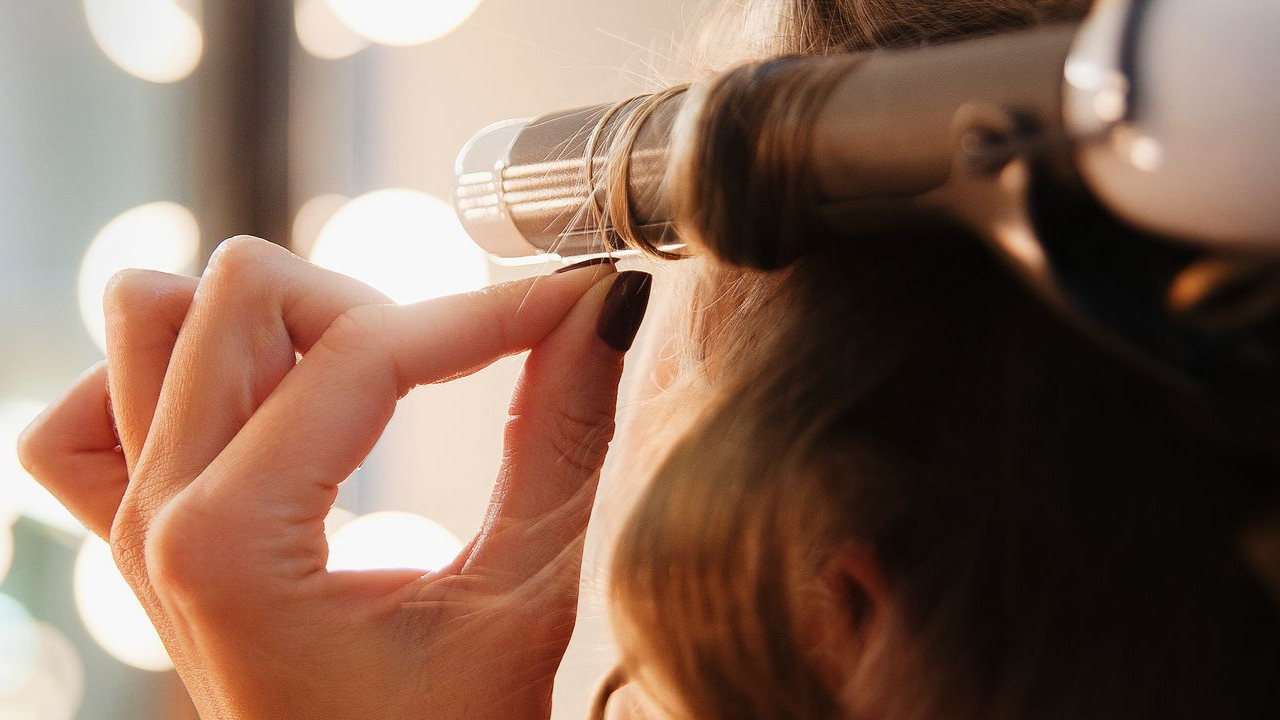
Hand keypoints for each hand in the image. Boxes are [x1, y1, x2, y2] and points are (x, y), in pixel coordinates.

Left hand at [18, 237, 646, 719]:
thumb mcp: (521, 594)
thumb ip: (561, 436)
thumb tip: (601, 305)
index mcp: (235, 544)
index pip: (362, 352)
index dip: (486, 312)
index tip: (569, 305)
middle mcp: (160, 519)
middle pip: (239, 292)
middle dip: (374, 308)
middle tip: (453, 371)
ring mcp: (133, 525)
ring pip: (151, 318)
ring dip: (269, 325)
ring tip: (356, 386)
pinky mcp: (134, 537)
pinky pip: (89, 413)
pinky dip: (167, 377)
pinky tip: (255, 412)